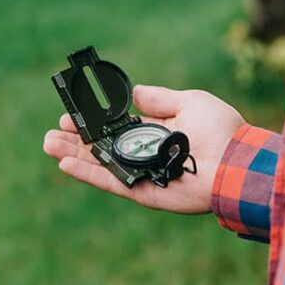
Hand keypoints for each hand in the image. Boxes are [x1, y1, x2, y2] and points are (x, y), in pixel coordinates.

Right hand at [43, 85, 245, 214]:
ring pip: (100, 164)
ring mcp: (142, 174)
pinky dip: (89, 174)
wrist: (236, 163)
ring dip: (74, 156)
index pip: (116, 127)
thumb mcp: (190, 101)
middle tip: (52, 133)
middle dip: (76, 140)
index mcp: (156, 132)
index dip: (93, 122)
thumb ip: (160, 98)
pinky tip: (66, 164)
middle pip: (102, 147)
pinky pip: (111, 182)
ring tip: (49, 144)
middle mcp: (146, 154)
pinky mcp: (143, 192)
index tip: (71, 114)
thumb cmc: (221, 131)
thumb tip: (135, 92)